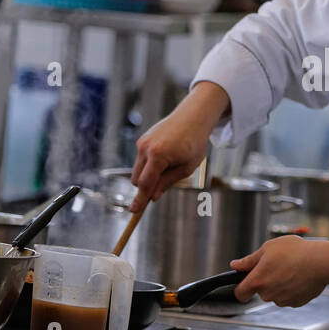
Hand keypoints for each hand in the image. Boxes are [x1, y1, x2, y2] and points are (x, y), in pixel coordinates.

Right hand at [130, 82, 229, 207]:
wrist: (193, 117)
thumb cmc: (194, 143)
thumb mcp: (186, 167)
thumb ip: (167, 182)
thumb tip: (153, 197)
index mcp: (158, 155)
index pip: (145, 183)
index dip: (140, 199)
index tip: (134, 211)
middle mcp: (146, 148)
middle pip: (136, 179)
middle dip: (145, 188)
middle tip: (160, 189)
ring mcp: (142, 143)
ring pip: (137, 170)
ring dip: (148, 176)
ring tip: (170, 166)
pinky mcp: (142, 140)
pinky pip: (141, 160)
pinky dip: (149, 165)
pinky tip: (166, 157)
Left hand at [230, 236, 328, 306]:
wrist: (320, 262)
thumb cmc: (295, 252)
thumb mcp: (268, 248)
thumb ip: (249, 260)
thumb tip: (235, 265)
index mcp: (258, 280)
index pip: (240, 293)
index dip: (241, 288)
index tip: (245, 283)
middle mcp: (268, 294)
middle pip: (260, 291)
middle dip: (265, 281)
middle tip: (277, 265)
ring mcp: (283, 300)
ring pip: (275, 294)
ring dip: (279, 285)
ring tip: (291, 269)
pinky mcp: (296, 303)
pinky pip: (289, 297)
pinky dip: (292, 289)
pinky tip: (299, 277)